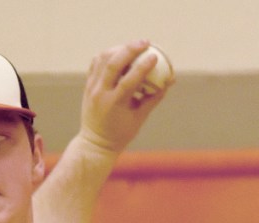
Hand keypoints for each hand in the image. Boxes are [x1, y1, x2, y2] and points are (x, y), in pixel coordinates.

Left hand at [79, 41, 173, 155]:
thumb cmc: (121, 133)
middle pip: (112, 65)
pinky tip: (120, 53)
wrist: (94, 143)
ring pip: (102, 60)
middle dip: (130, 50)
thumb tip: (170, 79)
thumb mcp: (139, 118)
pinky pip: (96, 64)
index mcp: (113, 104)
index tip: (155, 56)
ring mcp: (91, 89)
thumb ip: (153, 97)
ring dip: (119, 49)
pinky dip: (108, 55)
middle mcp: (100, 94)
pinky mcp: (88, 86)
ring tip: (134, 46)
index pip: (128, 81)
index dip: (142, 67)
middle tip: (146, 43)